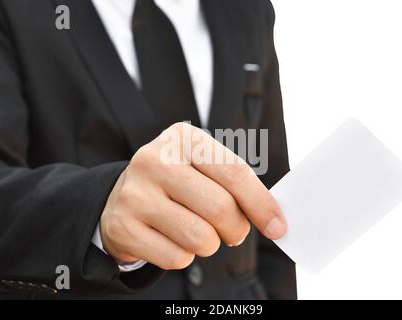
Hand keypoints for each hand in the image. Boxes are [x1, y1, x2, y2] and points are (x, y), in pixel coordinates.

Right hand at [100, 122, 286, 269]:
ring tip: (199, 232)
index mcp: (181, 138)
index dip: (262, 204)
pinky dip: (185, 256)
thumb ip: (236, 184)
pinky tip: (173, 238)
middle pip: (220, 208)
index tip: (278, 226)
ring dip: (211, 244)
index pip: (234, 172)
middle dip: (237, 229)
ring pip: (201, 238)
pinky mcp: (123, 228)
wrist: (122, 195)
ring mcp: (135, 194)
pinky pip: (177, 258)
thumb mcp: (202, 166)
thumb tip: (274, 220)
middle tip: (234, 232)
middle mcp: (154, 160)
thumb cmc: (177, 181)